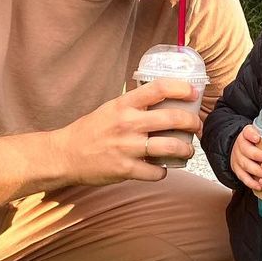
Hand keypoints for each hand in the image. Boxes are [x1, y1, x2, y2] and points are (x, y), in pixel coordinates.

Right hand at [55, 79, 201, 184]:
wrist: (65, 155)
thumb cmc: (90, 131)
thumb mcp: (111, 109)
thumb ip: (134, 105)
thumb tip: (163, 102)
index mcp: (124, 105)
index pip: (159, 88)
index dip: (182, 88)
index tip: (194, 92)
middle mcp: (127, 123)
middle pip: (172, 118)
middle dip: (192, 122)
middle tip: (196, 126)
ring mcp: (128, 147)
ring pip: (170, 147)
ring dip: (186, 149)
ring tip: (188, 150)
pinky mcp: (126, 169)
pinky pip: (156, 172)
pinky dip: (163, 172)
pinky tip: (161, 169)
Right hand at [230, 124, 261, 189]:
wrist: (240, 149)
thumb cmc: (256, 143)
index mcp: (246, 135)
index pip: (247, 132)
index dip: (251, 135)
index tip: (257, 138)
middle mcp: (240, 146)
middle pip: (246, 150)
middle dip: (257, 155)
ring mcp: (237, 158)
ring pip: (245, 165)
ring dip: (256, 171)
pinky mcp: (237, 170)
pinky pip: (243, 177)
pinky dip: (251, 182)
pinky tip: (260, 186)